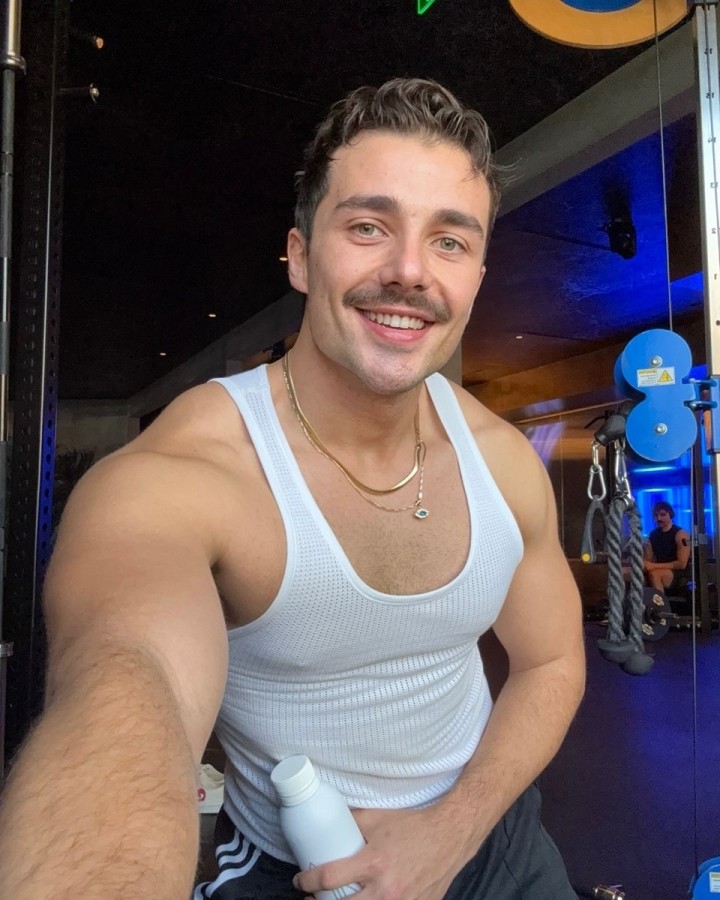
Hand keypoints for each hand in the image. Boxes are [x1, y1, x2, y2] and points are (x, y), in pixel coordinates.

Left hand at [293, 806, 469, 899]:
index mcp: (374, 862)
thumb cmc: (412, 825)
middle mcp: (386, 889)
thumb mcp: (377, 818)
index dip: (307, 881)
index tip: (300, 880)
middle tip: (311, 898)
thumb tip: (327, 820)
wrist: (448, 837)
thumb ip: (352, 822)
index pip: (329, 878)